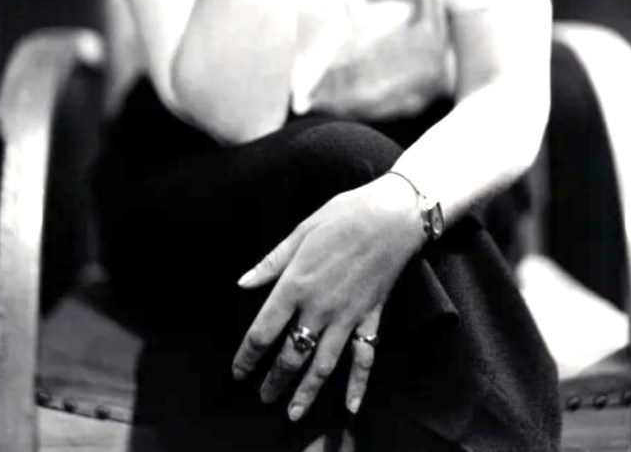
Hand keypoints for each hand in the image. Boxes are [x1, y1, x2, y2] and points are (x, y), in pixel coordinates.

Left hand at [232, 174, 424, 420]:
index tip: (238, 372)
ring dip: (307, 391)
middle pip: (292, 354)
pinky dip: (358, 384)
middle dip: (276, 380)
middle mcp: (319, 308)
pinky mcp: (371, 318)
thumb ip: (272, 262)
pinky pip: (364, 357)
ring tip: (293, 413)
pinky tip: (350, 407)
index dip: (248, 356)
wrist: (392, 216)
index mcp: (296, 284)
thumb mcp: (301, 231)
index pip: (264, 331)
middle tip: (263, 398)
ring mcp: (347, 316)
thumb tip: (242, 284)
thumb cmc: (343, 216)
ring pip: (324, 364)